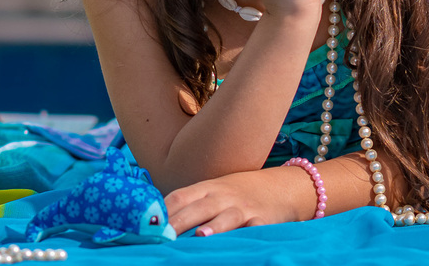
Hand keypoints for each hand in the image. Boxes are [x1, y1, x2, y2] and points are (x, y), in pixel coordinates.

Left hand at [165, 169, 308, 235]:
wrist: (284, 187)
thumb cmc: (240, 194)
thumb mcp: (216, 192)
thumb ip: (191, 204)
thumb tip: (158, 220)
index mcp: (207, 188)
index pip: (179, 196)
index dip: (161, 210)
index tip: (144, 225)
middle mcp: (222, 196)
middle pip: (196, 208)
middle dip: (177, 222)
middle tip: (159, 236)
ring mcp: (243, 209)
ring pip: (224, 218)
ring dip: (211, 227)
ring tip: (198, 235)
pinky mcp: (262, 222)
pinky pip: (252, 230)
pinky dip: (243, 236)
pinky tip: (237, 241)